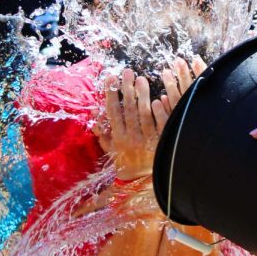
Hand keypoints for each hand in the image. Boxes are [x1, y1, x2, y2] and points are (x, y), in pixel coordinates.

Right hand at [99, 57, 206, 180]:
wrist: (142, 183)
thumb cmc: (124, 163)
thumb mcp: (109, 150)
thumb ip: (102, 133)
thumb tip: (95, 114)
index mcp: (118, 139)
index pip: (113, 113)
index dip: (111, 95)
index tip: (111, 78)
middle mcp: (131, 139)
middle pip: (129, 110)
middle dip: (127, 90)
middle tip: (128, 72)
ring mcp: (147, 141)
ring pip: (145, 115)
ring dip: (142, 96)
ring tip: (141, 79)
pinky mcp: (161, 143)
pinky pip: (161, 125)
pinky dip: (160, 112)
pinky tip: (159, 99)